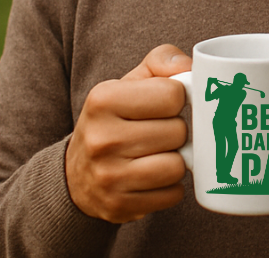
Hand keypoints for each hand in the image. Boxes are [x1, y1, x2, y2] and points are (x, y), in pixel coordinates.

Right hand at [65, 44, 191, 222]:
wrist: (77, 173)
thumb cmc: (115, 120)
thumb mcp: (129, 82)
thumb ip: (161, 62)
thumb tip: (190, 67)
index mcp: (102, 99)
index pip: (172, 95)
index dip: (175, 99)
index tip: (161, 106)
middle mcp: (101, 139)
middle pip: (178, 132)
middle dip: (176, 131)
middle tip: (158, 132)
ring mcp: (109, 177)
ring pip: (177, 166)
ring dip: (176, 160)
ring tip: (157, 154)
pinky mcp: (119, 206)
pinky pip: (173, 195)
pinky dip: (169, 187)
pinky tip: (152, 177)